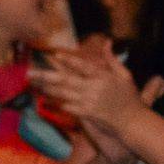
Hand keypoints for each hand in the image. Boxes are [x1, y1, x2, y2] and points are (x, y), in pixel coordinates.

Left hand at [28, 42, 144, 141]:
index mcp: (104, 77)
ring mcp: (89, 101)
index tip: (55, 55)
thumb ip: (112, 59)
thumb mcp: (124, 75)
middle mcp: (94, 88)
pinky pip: (68, 107)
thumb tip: (107, 42)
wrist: (133, 121)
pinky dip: (57, 102)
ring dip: (47, 88)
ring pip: (63, 93)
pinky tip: (46, 99)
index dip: (69, 60)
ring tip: (34, 84)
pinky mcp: (86, 113)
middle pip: (66, 80)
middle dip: (46, 76)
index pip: (83, 66)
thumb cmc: (130, 97)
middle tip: (29, 72)